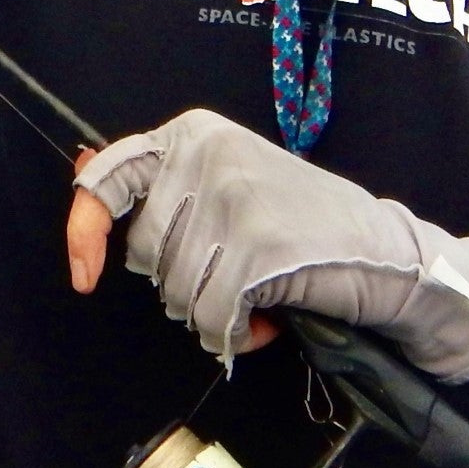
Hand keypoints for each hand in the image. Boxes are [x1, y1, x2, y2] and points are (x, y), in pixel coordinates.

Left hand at [67, 108, 468, 377]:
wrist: (387, 254)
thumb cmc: (306, 224)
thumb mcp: (229, 182)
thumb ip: (165, 187)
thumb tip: (81, 172)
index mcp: (194, 133)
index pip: (109, 177)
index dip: (84, 230)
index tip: (84, 277)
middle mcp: (207, 156)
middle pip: (143, 255)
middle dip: (180, 283)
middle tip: (234, 274)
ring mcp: (233, 200)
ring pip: (176, 293)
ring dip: (214, 313)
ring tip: (259, 294)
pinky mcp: (257, 247)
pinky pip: (212, 317)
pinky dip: (235, 334)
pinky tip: (267, 320)